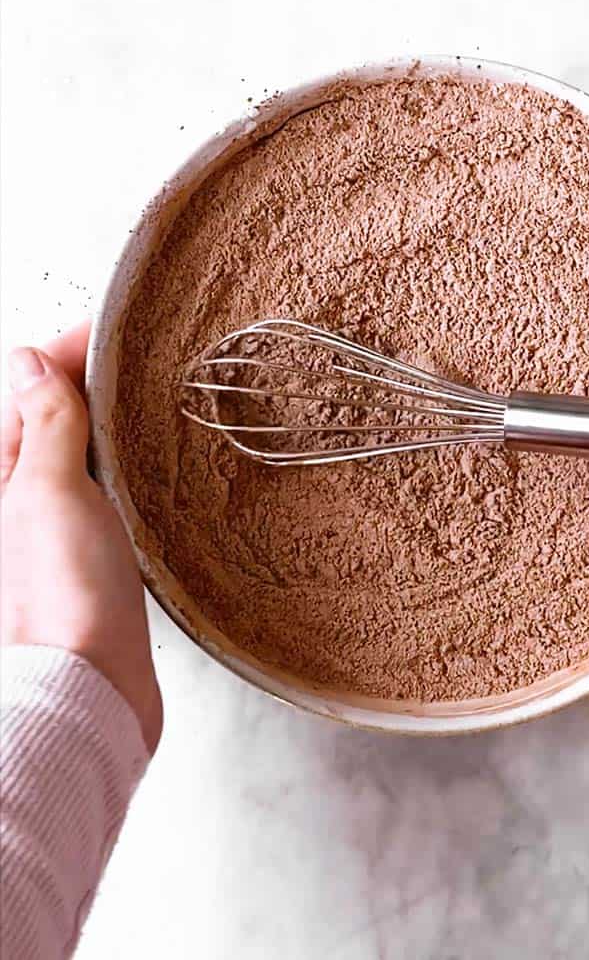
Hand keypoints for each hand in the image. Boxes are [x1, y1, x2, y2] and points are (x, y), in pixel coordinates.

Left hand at [1, 325, 161, 753]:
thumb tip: (29, 362)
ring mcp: (43, 529)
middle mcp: (12, 500)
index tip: (114, 325)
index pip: (25, 390)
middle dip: (86, 381)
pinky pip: (92, 491)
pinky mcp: (79, 556)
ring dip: (104, 423)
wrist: (88, 689)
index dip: (67, 352)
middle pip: (45, 417)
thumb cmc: (60, 595)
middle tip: (139, 355)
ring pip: (71, 453)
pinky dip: (116, 465)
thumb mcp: (47, 490)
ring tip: (147, 398)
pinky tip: (143, 463)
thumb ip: (42, 423)